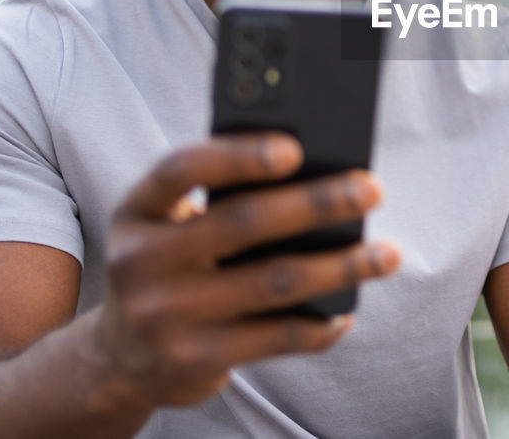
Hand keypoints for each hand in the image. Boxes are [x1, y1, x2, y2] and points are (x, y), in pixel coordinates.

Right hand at [94, 133, 399, 407]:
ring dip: (341, 266)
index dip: (238, 155)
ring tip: (386, 253)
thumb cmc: (170, 266)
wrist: (121, 359)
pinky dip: (320, 325)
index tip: (296, 149)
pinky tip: (346, 311)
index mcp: (138, 211)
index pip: (182, 169)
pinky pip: (276, 338)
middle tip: (372, 189)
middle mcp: (142, 261)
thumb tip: (315, 172)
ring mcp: (166, 315)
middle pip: (244, 222)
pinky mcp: (195, 359)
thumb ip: (217, 195)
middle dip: (318, 203)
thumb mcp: (167, 224)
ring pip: (274, 282)